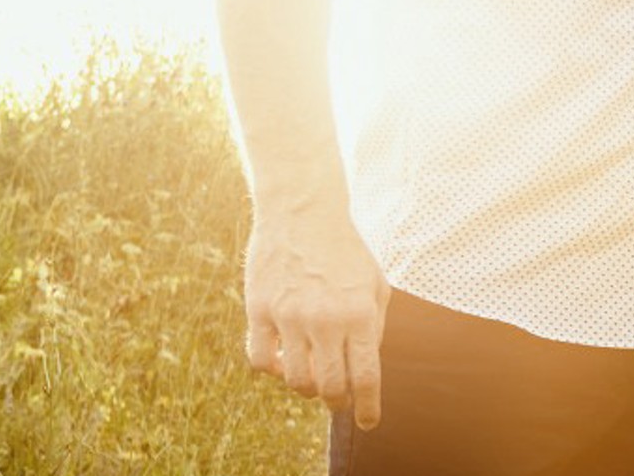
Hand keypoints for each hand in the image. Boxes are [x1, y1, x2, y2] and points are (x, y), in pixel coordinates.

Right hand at [241, 209, 389, 428]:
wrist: (302, 213)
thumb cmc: (345, 252)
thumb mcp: (375, 285)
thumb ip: (374, 329)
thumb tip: (362, 370)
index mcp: (360, 314)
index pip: (366, 377)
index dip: (368, 407)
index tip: (368, 420)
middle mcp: (325, 320)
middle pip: (330, 387)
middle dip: (336, 402)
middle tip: (337, 401)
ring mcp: (289, 317)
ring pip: (294, 380)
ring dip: (305, 386)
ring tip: (311, 374)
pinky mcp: (259, 310)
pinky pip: (261, 360)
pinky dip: (272, 369)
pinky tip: (281, 358)